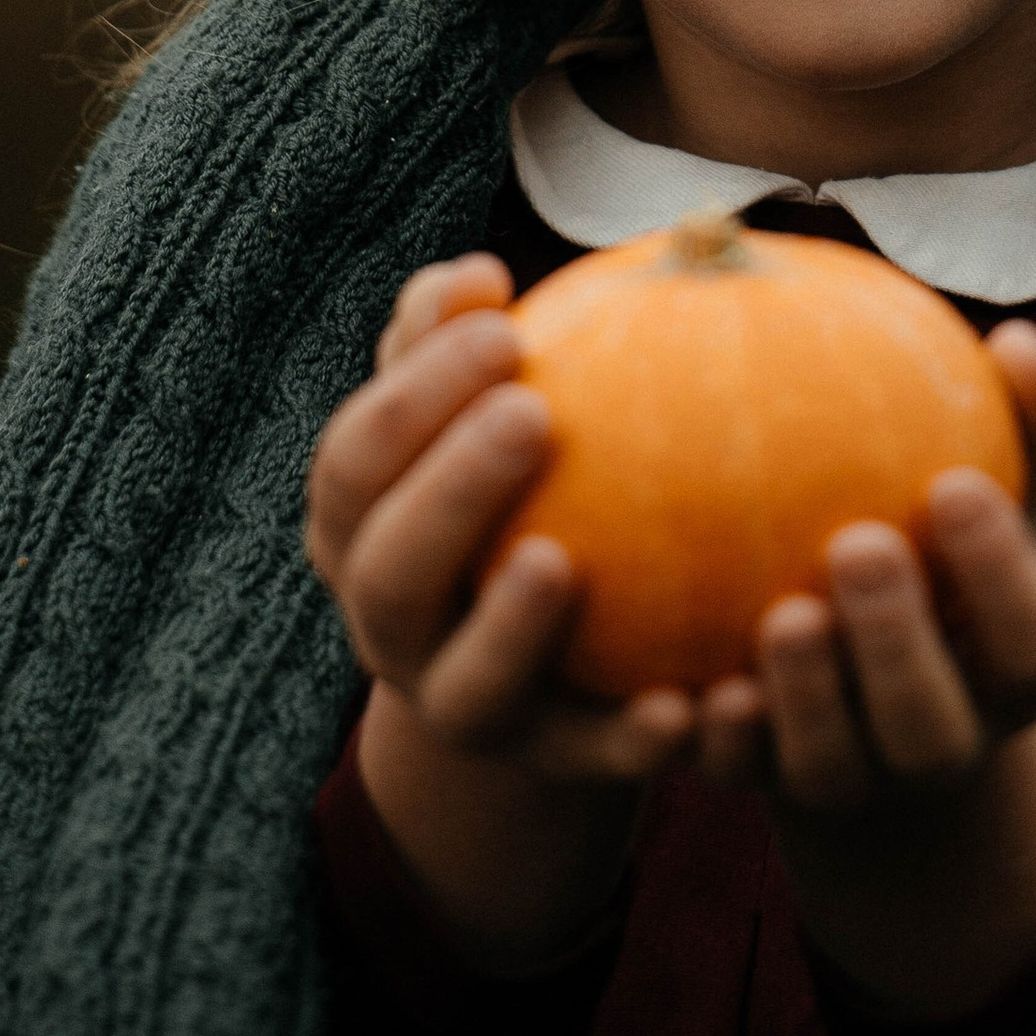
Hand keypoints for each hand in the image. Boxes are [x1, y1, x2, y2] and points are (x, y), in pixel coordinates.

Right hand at [304, 254, 695, 971]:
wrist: (541, 650)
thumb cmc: (508, 480)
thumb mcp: (469, 411)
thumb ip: (456, 338)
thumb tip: (477, 272)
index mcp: (358, 531)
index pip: (353, 465)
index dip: (414, 397)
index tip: (503, 323)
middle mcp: (390, 628)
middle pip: (387, 574)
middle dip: (447, 492)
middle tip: (529, 411)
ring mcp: (461, 706)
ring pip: (463, 686)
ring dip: (507, 626)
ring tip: (558, 558)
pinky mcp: (548, 763)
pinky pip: (587, 760)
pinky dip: (626, 740)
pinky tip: (682, 702)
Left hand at [689, 319, 1035, 806]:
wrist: (873, 682)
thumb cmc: (950, 544)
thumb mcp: (1008, 486)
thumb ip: (1035, 420)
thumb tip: (1025, 340)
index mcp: (1008, 671)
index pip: (1027, 639)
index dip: (998, 573)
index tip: (954, 483)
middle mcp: (938, 744)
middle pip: (928, 725)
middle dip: (897, 644)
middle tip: (859, 544)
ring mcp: (848, 778)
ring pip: (829, 768)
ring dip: (804, 697)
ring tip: (781, 614)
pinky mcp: (758, 785)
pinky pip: (728, 775)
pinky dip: (705, 742)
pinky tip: (673, 691)